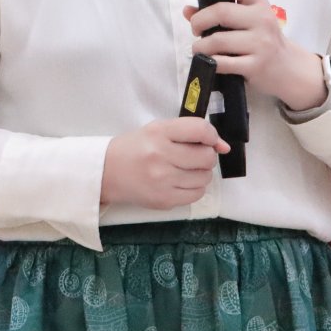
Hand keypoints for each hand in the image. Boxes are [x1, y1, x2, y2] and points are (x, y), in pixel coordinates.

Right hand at [101, 117, 230, 207]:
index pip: (200, 130)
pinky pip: (197, 194)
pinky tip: (181, 181)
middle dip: (206, 156)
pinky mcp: (164, 201)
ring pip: (205, 177)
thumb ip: (190, 133)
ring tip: (185, 169)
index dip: (212, 136)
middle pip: (206, 157)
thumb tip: (224, 147)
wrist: (107, 172)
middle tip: (194, 156)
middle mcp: (161, 156)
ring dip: (201, 172)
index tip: (209, 140)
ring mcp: (162, 181)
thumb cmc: (135, 148)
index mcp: (158, 133)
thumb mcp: (158, 130)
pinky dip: (195, 187)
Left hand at [182, 0, 327, 110]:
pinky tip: (210, 61)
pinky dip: (209, 62)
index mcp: (258, 3)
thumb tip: (187, 10)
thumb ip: (219, 13)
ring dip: (200, 46)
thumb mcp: (248, 21)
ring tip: (200, 49)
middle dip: (199, 21)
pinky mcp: (256, 66)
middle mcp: (261, 19)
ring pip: (217, 40)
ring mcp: (260, 44)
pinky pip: (222, 63)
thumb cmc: (264, 41)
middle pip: (221, 12)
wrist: (289, 68)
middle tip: (196, 29)